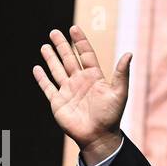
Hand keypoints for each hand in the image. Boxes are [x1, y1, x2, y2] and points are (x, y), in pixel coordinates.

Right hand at [31, 25, 130, 157]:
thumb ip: (121, 73)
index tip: (74, 29)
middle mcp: (80, 82)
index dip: (80, 42)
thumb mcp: (119, 93)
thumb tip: (129, 53)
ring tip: (45, 46)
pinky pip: (47, 87)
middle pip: (69, 59)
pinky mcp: (58, 102)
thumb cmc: (111, 116)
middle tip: (54, 32)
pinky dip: (41, 78)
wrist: (98, 137)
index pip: (86, 55)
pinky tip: (37, 69)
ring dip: (51, 58)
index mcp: (94, 77)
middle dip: (62, 46)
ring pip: (57, 70)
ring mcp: (68, 91)